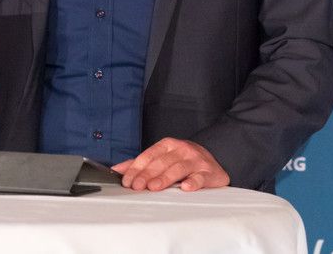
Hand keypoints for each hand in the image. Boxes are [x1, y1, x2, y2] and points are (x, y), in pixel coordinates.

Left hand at [112, 138, 229, 191]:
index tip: (127, 180)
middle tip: (137, 186)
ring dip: (165, 178)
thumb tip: (117, 170)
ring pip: (178, 168)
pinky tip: (186, 187)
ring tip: (154, 187)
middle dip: (147, 175)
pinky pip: (200, 177)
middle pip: (161, 162)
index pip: (149, 155)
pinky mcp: (208, 172)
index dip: (136, 168)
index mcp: (168, 145)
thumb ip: (140, 164)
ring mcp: (195, 160)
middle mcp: (181, 150)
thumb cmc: (184, 160)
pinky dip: (193, 182)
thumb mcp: (162, 157)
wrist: (214, 159)